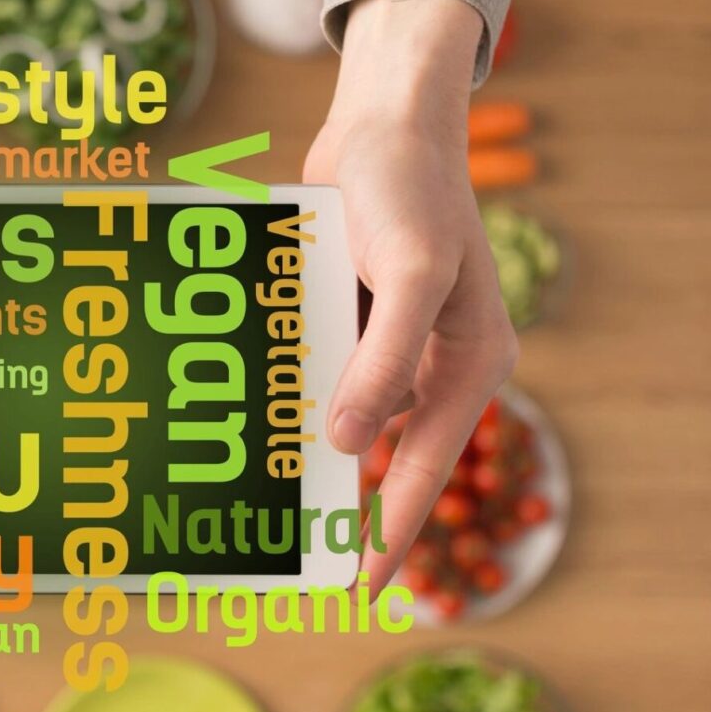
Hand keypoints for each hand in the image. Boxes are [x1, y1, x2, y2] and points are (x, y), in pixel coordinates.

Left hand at [304, 0, 517, 593]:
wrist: (380, 124)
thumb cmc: (411, 192)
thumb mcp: (413, 277)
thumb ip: (385, 363)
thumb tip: (350, 444)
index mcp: (466, 366)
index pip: (426, 468)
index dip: (391, 530)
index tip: (360, 587)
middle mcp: (429, 364)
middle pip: (381, 453)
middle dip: (341, 497)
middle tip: (290, 548)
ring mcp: (386, 342)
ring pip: (342, 413)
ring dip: (303, 443)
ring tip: (252, 491)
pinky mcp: (349, 317)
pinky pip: (318, 369)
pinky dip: (287, 389)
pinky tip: (243, 412)